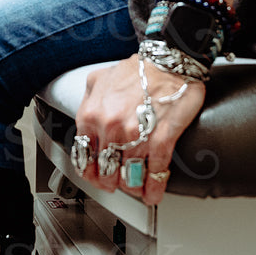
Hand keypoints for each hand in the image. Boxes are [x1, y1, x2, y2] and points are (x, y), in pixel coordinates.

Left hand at [74, 55, 204, 204]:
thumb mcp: (99, 79)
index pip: (84, 156)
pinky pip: (155, 173)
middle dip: (111, 182)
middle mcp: (110, 127)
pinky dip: (154, 188)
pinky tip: (153, 193)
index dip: (91, 171)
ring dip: (132, 186)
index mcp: (92, 115)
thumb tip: (86, 119)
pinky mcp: (161, 139)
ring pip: (129, 176)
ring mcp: (136, 136)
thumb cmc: (140, 70)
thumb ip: (87, 101)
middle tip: (117, 183)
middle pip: (106, 171)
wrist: (171, 61)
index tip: (96, 176)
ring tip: (136, 188)